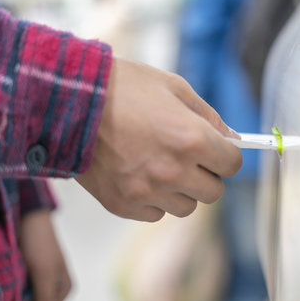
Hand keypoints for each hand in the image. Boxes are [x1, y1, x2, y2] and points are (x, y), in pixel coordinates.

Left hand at [20, 209, 71, 300]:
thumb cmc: (39, 243)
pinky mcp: (28, 272)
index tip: (21, 293)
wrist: (28, 215)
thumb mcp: (44, 274)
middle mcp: (54, 287)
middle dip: (22, 299)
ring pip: (25, 298)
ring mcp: (41, 280)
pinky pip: (19, 287)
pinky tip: (12, 271)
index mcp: (65, 289)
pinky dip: (13, 283)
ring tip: (14, 273)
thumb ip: (45, 300)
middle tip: (17, 279)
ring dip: (16, 290)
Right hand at [76, 58, 241, 221]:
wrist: (67, 101)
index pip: (232, 165)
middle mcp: (173, 171)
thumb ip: (209, 116)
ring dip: (181, 190)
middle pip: (214, 192)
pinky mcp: (123, 205)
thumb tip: (232, 139)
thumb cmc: (122, 87)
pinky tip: (138, 174)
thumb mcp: (173, 87)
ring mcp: (146, 192)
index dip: (227, 156)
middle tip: (188, 158)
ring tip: (159, 165)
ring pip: (185, 207)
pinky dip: (153, 199)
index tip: (218, 151)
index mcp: (191, 139)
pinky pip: (155, 213)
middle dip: (207, 175)